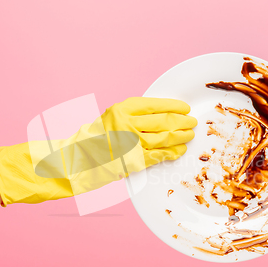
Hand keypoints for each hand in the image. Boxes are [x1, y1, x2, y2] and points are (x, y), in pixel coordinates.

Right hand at [0, 97, 196, 205]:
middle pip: (163, 121)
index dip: (174, 106)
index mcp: (121, 109)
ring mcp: (129, 144)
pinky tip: (179, 150)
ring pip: (164, 138)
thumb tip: (164, 117)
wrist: (75, 160)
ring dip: (180, 137)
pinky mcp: (131, 161)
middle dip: (182, 122)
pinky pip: (157, 156)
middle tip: (192, 122)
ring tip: (189, 135)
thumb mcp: (111, 117)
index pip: (155, 104)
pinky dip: (171, 153)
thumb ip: (134, 116)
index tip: (185, 108)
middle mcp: (126, 124)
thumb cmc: (92, 138)